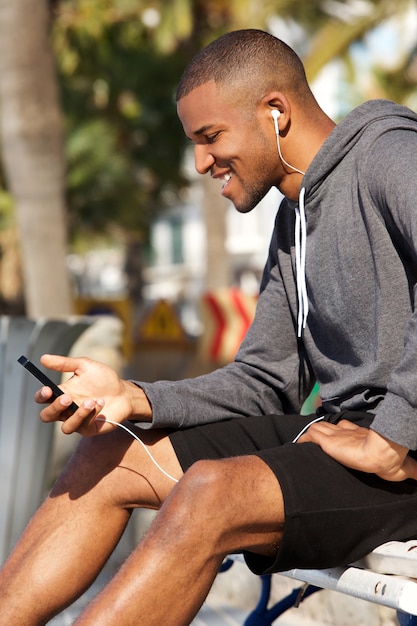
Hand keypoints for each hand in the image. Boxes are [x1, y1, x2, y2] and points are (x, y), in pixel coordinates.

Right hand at [35, 354, 151, 436]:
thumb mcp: (85, 366)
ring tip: (92, 401)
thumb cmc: (103, 379)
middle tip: (67, 397)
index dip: (41, 396)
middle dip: (55, 408)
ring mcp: (77, 421)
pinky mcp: (89, 429)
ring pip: (66, 427)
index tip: (48, 389)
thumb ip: (64, 363)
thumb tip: (43, 358)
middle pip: (47, 416)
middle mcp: (66, 410)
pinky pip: (83, 427)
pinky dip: (91, 415)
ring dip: (77, 414)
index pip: (43, 399)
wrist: (124, 392)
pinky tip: (100, 403)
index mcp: (61, 394)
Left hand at [298, 419, 416, 481]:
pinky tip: (298, 446)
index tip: (335, 435)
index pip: (346, 427)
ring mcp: (336, 435)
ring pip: (318, 429)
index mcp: (360, 435)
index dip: (340, 430)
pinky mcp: (327, 441)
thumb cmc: (391, 460)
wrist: (381, 453)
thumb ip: (414, 471)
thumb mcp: (405, 468)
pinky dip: (303, 440)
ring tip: (304, 444)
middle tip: (316, 440)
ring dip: (311, 435)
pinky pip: (310, 437)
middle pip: (330, 427)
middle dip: (322, 432)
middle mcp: (346, 432)